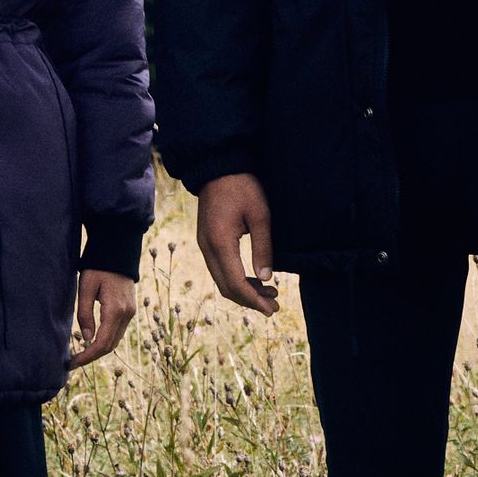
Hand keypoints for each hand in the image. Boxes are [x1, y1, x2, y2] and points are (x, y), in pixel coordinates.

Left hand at [69, 270, 137, 369]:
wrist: (117, 252)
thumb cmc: (98, 268)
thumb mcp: (85, 288)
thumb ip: (85, 314)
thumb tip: (86, 339)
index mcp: (115, 310)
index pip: (102, 343)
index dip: (87, 356)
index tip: (73, 362)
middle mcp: (127, 314)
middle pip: (111, 346)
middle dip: (92, 356)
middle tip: (74, 361)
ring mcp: (131, 313)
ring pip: (116, 340)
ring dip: (99, 349)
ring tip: (81, 353)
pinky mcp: (130, 310)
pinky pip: (118, 331)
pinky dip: (106, 339)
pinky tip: (92, 340)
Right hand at [196, 173, 278, 315]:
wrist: (218, 168)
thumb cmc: (243, 188)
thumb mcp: (260, 215)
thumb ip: (263, 248)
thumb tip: (266, 278)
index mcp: (220, 243)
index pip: (235, 283)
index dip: (254, 300)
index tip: (272, 308)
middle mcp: (207, 248)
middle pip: (226, 287)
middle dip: (250, 301)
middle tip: (274, 306)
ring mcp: (204, 245)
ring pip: (221, 280)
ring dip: (243, 291)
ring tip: (269, 293)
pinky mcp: (206, 241)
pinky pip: (218, 269)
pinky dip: (235, 280)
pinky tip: (254, 279)